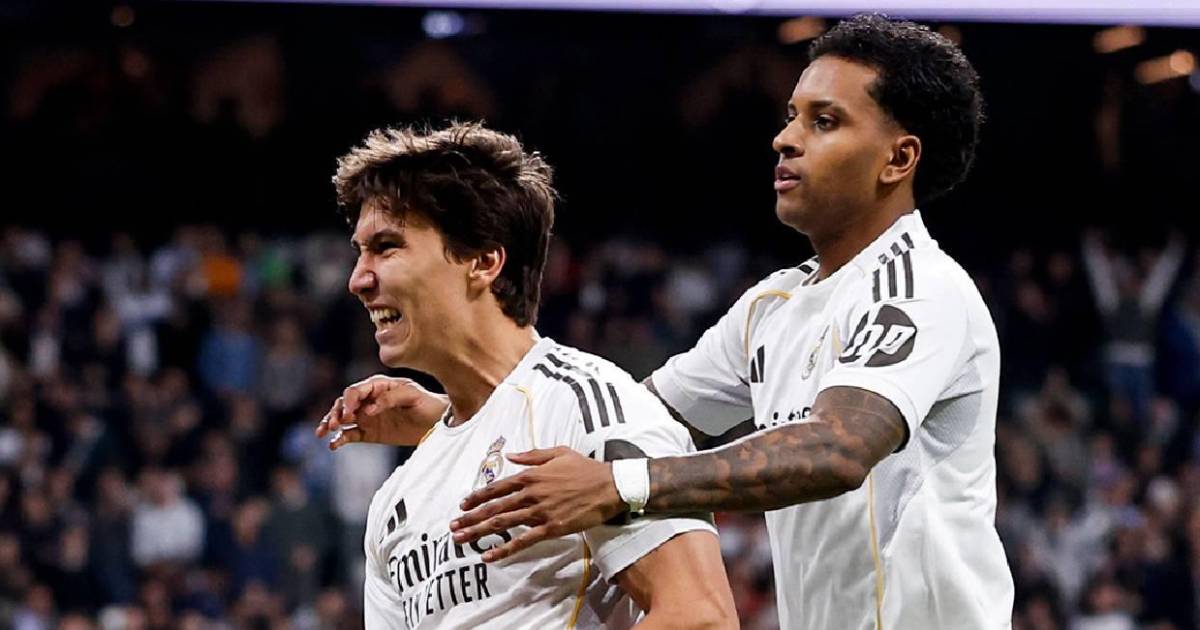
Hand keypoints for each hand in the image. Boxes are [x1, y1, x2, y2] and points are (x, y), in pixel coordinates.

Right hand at [314, 375, 447, 449]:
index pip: (356, 390)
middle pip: (344, 403)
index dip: (349, 401)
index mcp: (379, 386)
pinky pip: (350, 435)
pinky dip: (339, 439)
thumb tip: (369, 409)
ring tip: (323, 432)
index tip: (349, 414)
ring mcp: (367, 416)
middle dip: (336, 412)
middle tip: (334, 423)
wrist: (438, 422)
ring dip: (330, 422)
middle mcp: (369, 399)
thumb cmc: (427, 404)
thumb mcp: (413, 396)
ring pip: (342, 418)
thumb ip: (390, 399)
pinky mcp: (369, 432)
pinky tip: (333, 445)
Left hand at [449, 447, 625, 561]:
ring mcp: (539, 512)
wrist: (609, 486)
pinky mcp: (551, 528)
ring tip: (461, 540)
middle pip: (494, 507)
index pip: (497, 487)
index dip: (477, 497)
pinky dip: (504, 549)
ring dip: (479, 532)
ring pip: (503, 523)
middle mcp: (530, 494)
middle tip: (453, 527)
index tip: (463, 505)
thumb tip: (510, 455)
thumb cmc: (585, 468)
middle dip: (471, 518)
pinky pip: (522, 541)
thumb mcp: (558, 452)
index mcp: (531, 475)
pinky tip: (489, 556)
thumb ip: (532, 455)